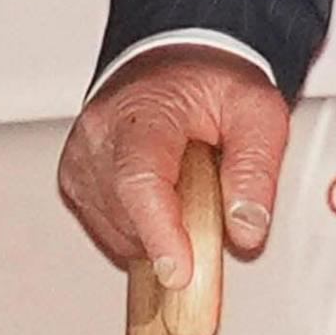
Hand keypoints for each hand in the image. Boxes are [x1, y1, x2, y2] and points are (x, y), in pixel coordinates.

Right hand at [58, 44, 292, 289]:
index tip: (179, 271)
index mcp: (142, 113)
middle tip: (215, 205)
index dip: (160, 233)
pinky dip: (143, 229)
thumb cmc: (212, 82)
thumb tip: (246, 229)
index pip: (141, 181)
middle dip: (178, 232)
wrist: (176, 63)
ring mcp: (81, 162)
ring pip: (119, 233)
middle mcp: (98, 137)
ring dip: (160, 232)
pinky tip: (166, 199)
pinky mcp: (77, 183)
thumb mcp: (258, 112)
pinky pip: (111, 230)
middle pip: (130, 215)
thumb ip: (256, 169)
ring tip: (189, 187)